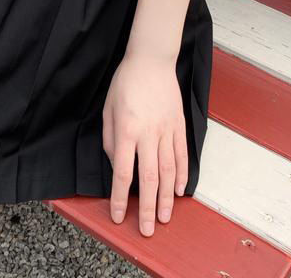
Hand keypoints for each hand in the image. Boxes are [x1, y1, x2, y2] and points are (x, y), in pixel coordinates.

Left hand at [102, 50, 188, 235]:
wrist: (151, 60)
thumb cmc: (125, 83)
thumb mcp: (108, 110)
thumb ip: (111, 141)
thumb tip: (117, 166)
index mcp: (127, 131)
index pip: (123, 173)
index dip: (120, 198)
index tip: (119, 216)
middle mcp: (148, 134)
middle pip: (149, 179)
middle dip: (148, 208)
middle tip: (148, 230)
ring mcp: (166, 130)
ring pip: (168, 171)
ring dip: (167, 198)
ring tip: (165, 217)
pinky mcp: (179, 125)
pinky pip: (181, 155)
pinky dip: (182, 174)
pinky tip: (180, 190)